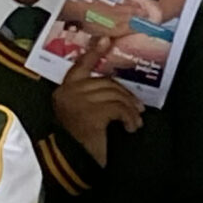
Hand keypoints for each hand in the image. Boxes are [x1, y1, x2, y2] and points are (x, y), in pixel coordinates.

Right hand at [52, 42, 142, 164]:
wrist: (72, 162)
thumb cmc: (81, 140)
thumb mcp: (84, 113)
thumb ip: (91, 97)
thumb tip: (116, 88)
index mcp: (64, 90)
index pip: (80, 66)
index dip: (93, 52)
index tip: (106, 39)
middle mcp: (68, 92)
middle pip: (106, 82)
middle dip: (126, 95)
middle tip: (139, 109)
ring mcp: (78, 101)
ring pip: (115, 95)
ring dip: (131, 110)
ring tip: (136, 122)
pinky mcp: (91, 113)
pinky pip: (119, 108)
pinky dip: (130, 118)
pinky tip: (132, 128)